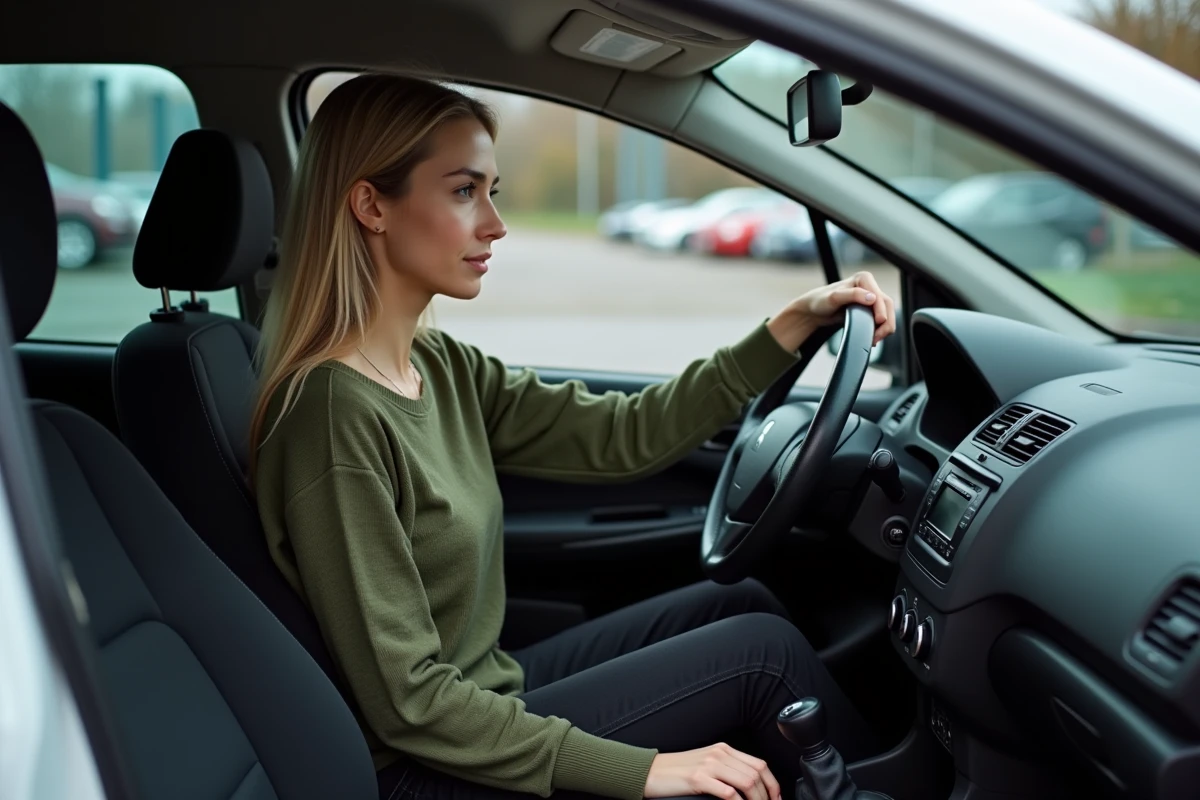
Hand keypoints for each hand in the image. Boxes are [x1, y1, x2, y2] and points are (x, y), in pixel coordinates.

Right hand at [643, 744, 781, 799]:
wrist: (650, 772)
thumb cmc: (676, 772)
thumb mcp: (706, 764)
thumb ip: (726, 770)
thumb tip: (749, 787)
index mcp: (723, 749)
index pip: (759, 764)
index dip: (773, 784)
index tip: (776, 798)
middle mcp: (718, 754)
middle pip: (756, 774)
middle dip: (768, 796)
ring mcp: (709, 765)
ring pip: (747, 782)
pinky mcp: (698, 779)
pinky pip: (728, 793)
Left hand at [767, 271, 896, 352]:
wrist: (813, 311)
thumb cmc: (820, 301)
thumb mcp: (834, 297)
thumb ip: (852, 295)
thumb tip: (872, 298)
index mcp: (864, 278)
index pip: (880, 296)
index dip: (882, 310)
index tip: (879, 322)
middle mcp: (869, 286)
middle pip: (888, 306)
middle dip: (886, 323)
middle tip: (876, 338)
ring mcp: (871, 298)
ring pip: (888, 314)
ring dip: (884, 328)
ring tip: (873, 340)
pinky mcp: (869, 310)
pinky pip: (881, 320)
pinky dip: (879, 330)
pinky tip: (872, 337)